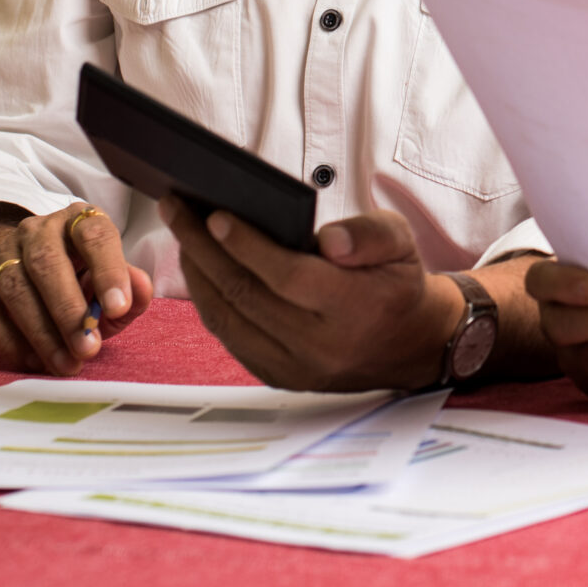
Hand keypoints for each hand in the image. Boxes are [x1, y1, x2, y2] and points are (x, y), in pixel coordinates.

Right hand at [0, 200, 155, 374]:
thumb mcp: (111, 282)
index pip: (95, 234)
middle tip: (88, 348)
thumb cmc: (82, 279)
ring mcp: (3, 254)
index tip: (119, 308)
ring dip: (41, 332)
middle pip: (47, 263)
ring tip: (66, 363)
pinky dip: (10, 341)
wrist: (25, 271)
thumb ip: (132, 288)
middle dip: (69, 310)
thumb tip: (141, 291)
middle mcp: (38, 231)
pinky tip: (35, 361)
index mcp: (78, 220)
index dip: (108, 271)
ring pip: (15, 288)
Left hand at [162, 196, 459, 391]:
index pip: (289, 276)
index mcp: (357, 309)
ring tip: (181, 234)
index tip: (214, 214)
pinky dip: (209, 303)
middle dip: (203, 248)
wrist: (411, 343)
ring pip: (229, 320)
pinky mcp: (280, 377)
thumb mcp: (401, 242)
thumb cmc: (398, 282)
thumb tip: (328, 240)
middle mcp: (323, 346)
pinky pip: (231, 338)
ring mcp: (298, 368)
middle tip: (177, 209)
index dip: (247, 246)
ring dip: (197, 275)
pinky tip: (200, 271)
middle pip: (246, 295)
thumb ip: (370, 234)